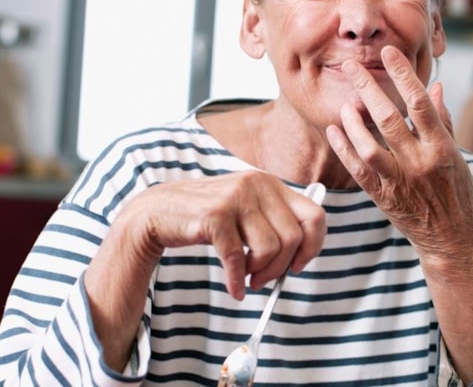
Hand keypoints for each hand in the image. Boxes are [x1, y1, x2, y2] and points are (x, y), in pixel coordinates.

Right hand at [116, 171, 326, 298]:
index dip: (312, 246)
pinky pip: (237, 258)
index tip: (298, 265)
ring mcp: (236, 198)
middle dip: (282, 267)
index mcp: (271, 183)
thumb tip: (301, 256)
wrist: (158, 211)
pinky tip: (234, 288)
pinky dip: (236, 280)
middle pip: (293, 237)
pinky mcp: (214, 216)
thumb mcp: (246, 210)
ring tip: (246, 277)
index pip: (315, 215)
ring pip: (270, 248)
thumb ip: (273, 222)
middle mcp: (257, 185)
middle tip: (264, 280)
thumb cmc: (207, 217)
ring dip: (259, 273)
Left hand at [326, 46, 472, 265]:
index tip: (390, 52)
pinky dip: (344, 148)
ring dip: (353, 122)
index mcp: (443, 149)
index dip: (404, 75)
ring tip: (345, 103)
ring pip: (369, 146)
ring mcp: (400, 183)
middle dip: (368, 88)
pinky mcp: (384, 199)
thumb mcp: (460, 157)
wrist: (455, 243)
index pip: (421, 104)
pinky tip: (335, 130)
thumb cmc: (461, 197)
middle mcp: (420, 164)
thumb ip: (443, 122)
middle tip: (352, 66)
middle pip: (389, 119)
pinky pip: (358, 171)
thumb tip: (434, 88)